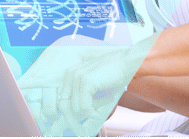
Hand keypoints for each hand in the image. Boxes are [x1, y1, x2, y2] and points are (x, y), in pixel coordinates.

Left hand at [18, 43, 148, 135]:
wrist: (127, 63)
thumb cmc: (113, 75)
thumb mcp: (93, 84)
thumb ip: (82, 95)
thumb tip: (73, 116)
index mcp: (70, 74)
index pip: (61, 99)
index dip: (67, 114)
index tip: (74, 125)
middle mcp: (71, 74)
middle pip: (65, 105)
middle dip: (74, 118)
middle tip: (84, 125)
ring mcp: (77, 77)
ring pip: (75, 107)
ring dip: (89, 112)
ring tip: (101, 106)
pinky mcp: (86, 82)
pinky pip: (83, 106)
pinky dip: (92, 113)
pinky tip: (98, 113)